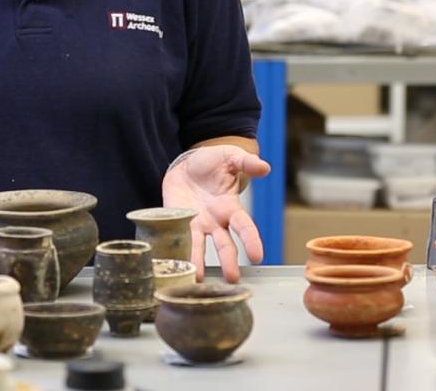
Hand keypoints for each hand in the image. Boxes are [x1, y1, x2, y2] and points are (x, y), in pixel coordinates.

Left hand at [161, 145, 271, 282]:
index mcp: (230, 208)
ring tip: (196, 278)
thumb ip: (245, 162)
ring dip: (197, 262)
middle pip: (224, 244)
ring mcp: (195, 224)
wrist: (186, 164)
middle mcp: (215, 221)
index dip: (251, 241)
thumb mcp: (229, 157)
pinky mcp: (175, 221)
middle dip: (228, 261)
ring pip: (198, 246)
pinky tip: (171, 263)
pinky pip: (175, 236)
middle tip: (233, 278)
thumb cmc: (212, 162)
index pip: (244, 227)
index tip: (257, 256)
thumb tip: (264, 167)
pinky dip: (174, 249)